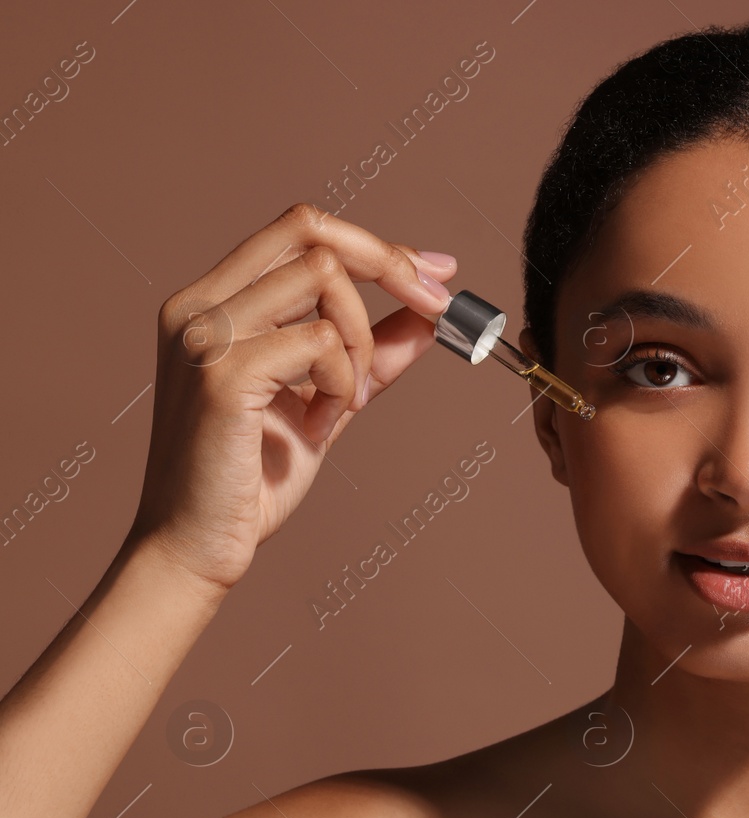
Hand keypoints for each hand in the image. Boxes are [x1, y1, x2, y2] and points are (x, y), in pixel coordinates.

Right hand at [128, 203, 456, 594]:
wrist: (198, 545)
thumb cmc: (252, 478)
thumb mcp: (328, 400)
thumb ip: (371, 353)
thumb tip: (429, 312)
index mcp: (214, 302)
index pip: (300, 230)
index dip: (379, 245)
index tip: (438, 274)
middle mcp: (199, 305)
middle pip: (311, 230)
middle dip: (391, 264)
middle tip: (435, 310)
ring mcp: (205, 334)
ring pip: (324, 279)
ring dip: (361, 343)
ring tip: (346, 403)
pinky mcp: (222, 373)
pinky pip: (322, 342)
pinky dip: (343, 384)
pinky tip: (319, 427)